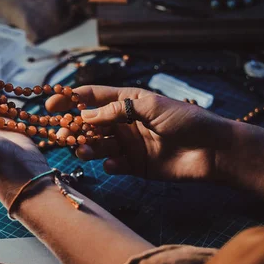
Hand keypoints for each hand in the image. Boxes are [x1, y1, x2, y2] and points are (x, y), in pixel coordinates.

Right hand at [46, 86, 232, 180]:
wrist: (212, 151)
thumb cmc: (186, 121)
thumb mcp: (151, 106)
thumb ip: (117, 109)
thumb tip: (86, 114)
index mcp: (128, 102)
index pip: (93, 98)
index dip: (71, 100)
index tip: (51, 104)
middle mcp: (124, 123)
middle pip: (90, 124)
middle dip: (74, 129)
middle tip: (62, 136)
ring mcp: (129, 145)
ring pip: (98, 145)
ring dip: (87, 147)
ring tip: (82, 151)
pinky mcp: (135, 166)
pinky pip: (114, 165)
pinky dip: (109, 165)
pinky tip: (112, 165)